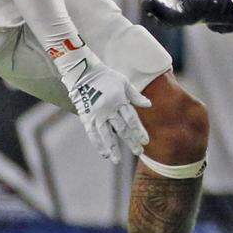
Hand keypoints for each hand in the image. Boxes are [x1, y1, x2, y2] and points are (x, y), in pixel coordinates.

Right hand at [54, 45, 151, 163]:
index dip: (139, 131)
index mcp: (119, 101)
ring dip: (112, 148)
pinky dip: (98, 144)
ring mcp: (96, 114)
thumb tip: (149, 105)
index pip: (131, 119)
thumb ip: (136, 96)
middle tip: (139, 152)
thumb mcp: (124, 83)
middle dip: (130, 141)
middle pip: (121, 129)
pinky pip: (92, 133)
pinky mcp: (86, 117)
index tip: (146, 141)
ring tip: (118, 160)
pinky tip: (104, 153)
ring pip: (105, 134)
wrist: (83, 72)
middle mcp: (108, 109)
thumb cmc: (106, 76)